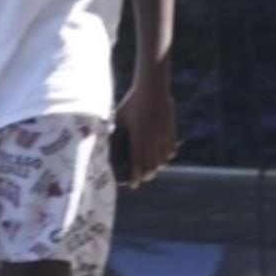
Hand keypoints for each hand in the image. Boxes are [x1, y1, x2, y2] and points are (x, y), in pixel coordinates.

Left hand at [112, 72, 177, 186]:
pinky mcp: (171, 130)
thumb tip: (104, 141)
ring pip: (162, 159)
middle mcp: (152, 140)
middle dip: (146, 175)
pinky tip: (165, 158)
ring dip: (157, 167)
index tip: (133, 185)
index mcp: (138, 139)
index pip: (137, 164)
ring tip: (153, 172)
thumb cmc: (131, 103)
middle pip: (151, 165)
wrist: (152, 89)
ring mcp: (163, 136)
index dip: (135, 177)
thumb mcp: (119, 118)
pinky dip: (168, 156)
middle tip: (142, 179)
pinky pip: (171, 148)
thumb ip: (115, 132)